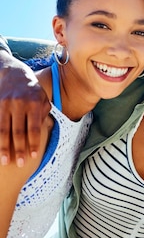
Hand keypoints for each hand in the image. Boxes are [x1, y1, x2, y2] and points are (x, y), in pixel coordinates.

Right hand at [0, 51, 49, 166]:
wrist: (14, 73)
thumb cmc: (33, 91)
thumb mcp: (43, 99)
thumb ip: (45, 114)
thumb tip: (46, 131)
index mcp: (34, 104)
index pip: (34, 128)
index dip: (34, 143)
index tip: (34, 156)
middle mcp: (19, 104)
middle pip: (18, 131)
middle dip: (19, 149)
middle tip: (19, 164)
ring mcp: (5, 104)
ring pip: (3, 130)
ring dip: (3, 147)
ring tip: (4, 161)